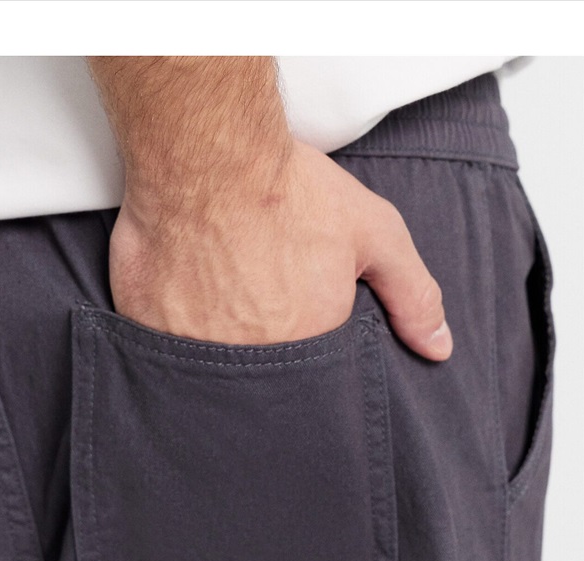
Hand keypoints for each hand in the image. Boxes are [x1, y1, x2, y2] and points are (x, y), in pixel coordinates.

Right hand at [108, 137, 451, 359]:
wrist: (207, 154)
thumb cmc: (288, 191)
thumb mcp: (376, 234)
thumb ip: (413, 295)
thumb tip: (438, 349)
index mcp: (305, 347)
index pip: (308, 381)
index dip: (301, 345)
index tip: (290, 314)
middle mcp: (248, 360)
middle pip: (257, 378)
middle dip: (258, 345)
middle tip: (251, 296)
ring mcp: (192, 351)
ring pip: (207, 371)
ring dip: (215, 342)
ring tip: (220, 293)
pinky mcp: (145, 330)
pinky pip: (160, 349)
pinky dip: (171, 330)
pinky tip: (183, 295)